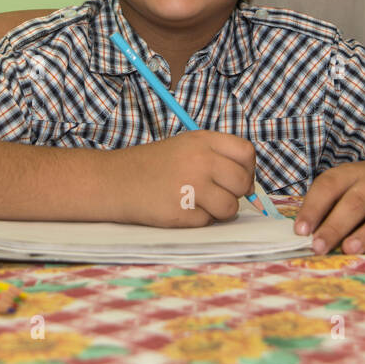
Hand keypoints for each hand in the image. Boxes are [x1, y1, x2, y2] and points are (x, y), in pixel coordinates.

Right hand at [118, 131, 256, 227]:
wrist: (114, 181)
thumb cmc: (153, 166)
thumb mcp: (186, 147)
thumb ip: (217, 158)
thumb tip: (249, 185)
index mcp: (203, 140)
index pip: (246, 153)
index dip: (247, 169)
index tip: (236, 177)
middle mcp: (201, 160)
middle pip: (243, 183)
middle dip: (235, 193)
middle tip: (215, 194)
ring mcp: (192, 186)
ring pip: (230, 208)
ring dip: (218, 211)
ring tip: (195, 202)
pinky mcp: (182, 212)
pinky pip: (207, 222)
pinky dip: (197, 220)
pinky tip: (178, 208)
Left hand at [295, 158, 364, 253]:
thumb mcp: (346, 184)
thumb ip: (326, 205)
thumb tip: (305, 233)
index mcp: (352, 174)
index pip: (329, 185)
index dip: (313, 207)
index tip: (300, 230)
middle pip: (356, 202)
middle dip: (335, 226)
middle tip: (319, 246)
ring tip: (350, 249)